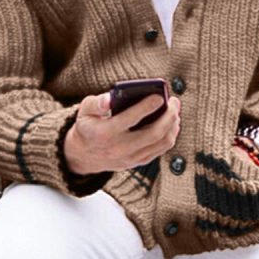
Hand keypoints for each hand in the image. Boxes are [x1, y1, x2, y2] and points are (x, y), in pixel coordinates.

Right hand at [63, 91, 180, 174]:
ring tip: (175, 110)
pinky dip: (170, 135)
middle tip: (174, 101)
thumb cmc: (88, 126)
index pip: (129, 119)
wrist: (83, 155)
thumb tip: (111, 98)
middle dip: (169, 116)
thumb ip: (97, 102)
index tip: (159, 96)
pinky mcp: (138, 162)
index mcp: (104, 133)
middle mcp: (119, 148)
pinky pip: (160, 150)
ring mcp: (130, 158)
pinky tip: (172, 123)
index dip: (146, 107)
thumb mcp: (85, 111)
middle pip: (153, 133)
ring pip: (161, 143)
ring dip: (172, 125)